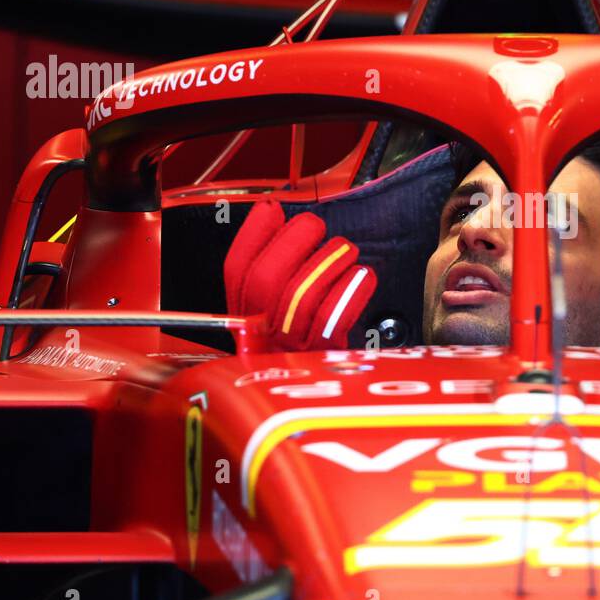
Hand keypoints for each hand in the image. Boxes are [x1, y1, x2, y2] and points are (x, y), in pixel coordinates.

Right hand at [223, 200, 375, 350]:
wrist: (323, 391)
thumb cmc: (302, 342)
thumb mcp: (278, 310)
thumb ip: (276, 268)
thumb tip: (273, 213)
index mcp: (243, 314)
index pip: (236, 270)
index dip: (252, 234)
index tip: (272, 209)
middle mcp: (260, 331)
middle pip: (265, 279)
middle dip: (293, 240)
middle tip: (315, 226)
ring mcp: (290, 348)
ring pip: (302, 295)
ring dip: (329, 261)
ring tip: (346, 250)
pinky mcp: (321, 359)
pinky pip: (332, 319)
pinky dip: (352, 290)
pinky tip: (363, 275)